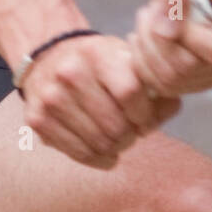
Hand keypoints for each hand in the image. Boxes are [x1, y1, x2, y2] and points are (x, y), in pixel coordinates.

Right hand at [19, 32, 180, 168]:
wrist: (48, 57)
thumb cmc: (97, 62)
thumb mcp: (125, 60)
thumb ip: (152, 84)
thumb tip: (173, 105)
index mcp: (96, 53)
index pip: (130, 93)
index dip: (145, 114)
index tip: (146, 120)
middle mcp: (69, 73)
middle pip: (115, 124)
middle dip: (131, 135)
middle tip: (132, 132)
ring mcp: (51, 98)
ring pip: (99, 143)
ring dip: (116, 148)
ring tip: (118, 138)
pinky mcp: (37, 120)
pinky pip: (79, 154)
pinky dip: (98, 158)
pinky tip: (104, 151)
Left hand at [128, 0, 211, 96]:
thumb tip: (167, 30)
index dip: (185, 35)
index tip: (171, 10)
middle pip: (188, 69)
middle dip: (155, 41)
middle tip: (147, 13)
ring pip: (171, 81)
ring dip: (145, 51)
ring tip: (144, 23)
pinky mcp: (195, 83)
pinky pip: (163, 87)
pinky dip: (143, 65)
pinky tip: (141, 41)